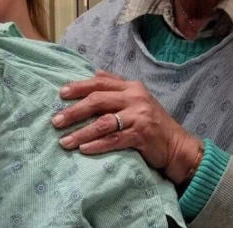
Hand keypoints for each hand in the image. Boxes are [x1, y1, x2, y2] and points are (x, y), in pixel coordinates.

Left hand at [52, 70, 202, 184]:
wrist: (177, 147)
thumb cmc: (153, 125)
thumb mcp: (138, 101)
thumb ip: (117, 87)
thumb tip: (94, 73)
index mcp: (132, 87)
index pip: (100, 83)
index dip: (79, 87)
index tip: (61, 94)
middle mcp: (135, 98)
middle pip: (98, 100)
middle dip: (74, 111)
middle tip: (56, 121)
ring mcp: (139, 116)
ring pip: (103, 122)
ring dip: (81, 132)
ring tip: (64, 141)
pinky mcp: (141, 135)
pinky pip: (113, 140)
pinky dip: (96, 145)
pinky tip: (83, 149)